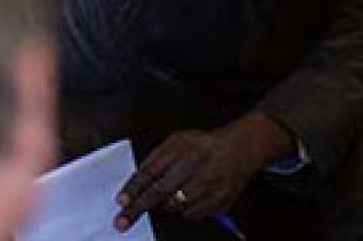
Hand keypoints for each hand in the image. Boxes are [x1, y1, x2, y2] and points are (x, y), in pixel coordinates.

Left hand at [114, 114, 290, 230]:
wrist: (241, 149)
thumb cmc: (204, 145)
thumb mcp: (177, 141)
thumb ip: (156, 159)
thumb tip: (135, 183)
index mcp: (183, 148)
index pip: (151, 171)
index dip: (133, 188)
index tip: (121, 202)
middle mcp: (197, 167)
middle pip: (160, 193)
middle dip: (138, 209)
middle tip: (122, 221)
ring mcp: (210, 186)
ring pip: (175, 207)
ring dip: (167, 205)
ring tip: (176, 191)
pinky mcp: (220, 201)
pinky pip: (192, 214)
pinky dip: (186, 210)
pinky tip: (192, 196)